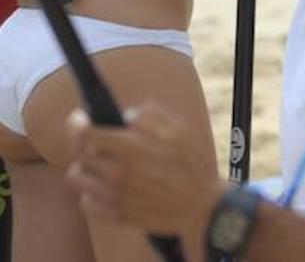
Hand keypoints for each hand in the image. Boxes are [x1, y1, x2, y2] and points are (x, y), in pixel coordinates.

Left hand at [66, 103, 222, 239]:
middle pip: (80, 154)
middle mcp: (118, 173)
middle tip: (102, 144)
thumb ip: (152, 115)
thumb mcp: (182, 130)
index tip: (80, 119)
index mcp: (133, 148)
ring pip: (78, 178)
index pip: (86, 134)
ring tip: (103, 166)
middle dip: (88, 145)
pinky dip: (91, 193)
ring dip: (86, 168)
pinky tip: (108, 187)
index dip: (77, 123)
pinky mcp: (114, 215)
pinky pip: (85, 202)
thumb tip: (126, 115)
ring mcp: (114, 197)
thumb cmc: (194, 166)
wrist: (202, 207)